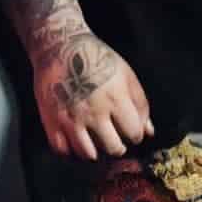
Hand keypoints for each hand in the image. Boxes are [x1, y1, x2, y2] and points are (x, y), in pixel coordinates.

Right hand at [31, 18, 153, 159]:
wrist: (59, 46)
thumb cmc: (97, 58)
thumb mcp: (124, 73)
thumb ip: (139, 102)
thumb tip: (149, 132)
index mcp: (115, 97)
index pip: (134, 132)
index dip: (135, 133)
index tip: (129, 129)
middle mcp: (94, 111)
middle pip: (113, 148)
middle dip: (117, 145)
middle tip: (113, 138)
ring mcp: (71, 119)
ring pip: (89, 155)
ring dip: (95, 151)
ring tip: (95, 140)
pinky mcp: (52, 121)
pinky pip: (63, 151)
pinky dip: (71, 151)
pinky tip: (76, 141)